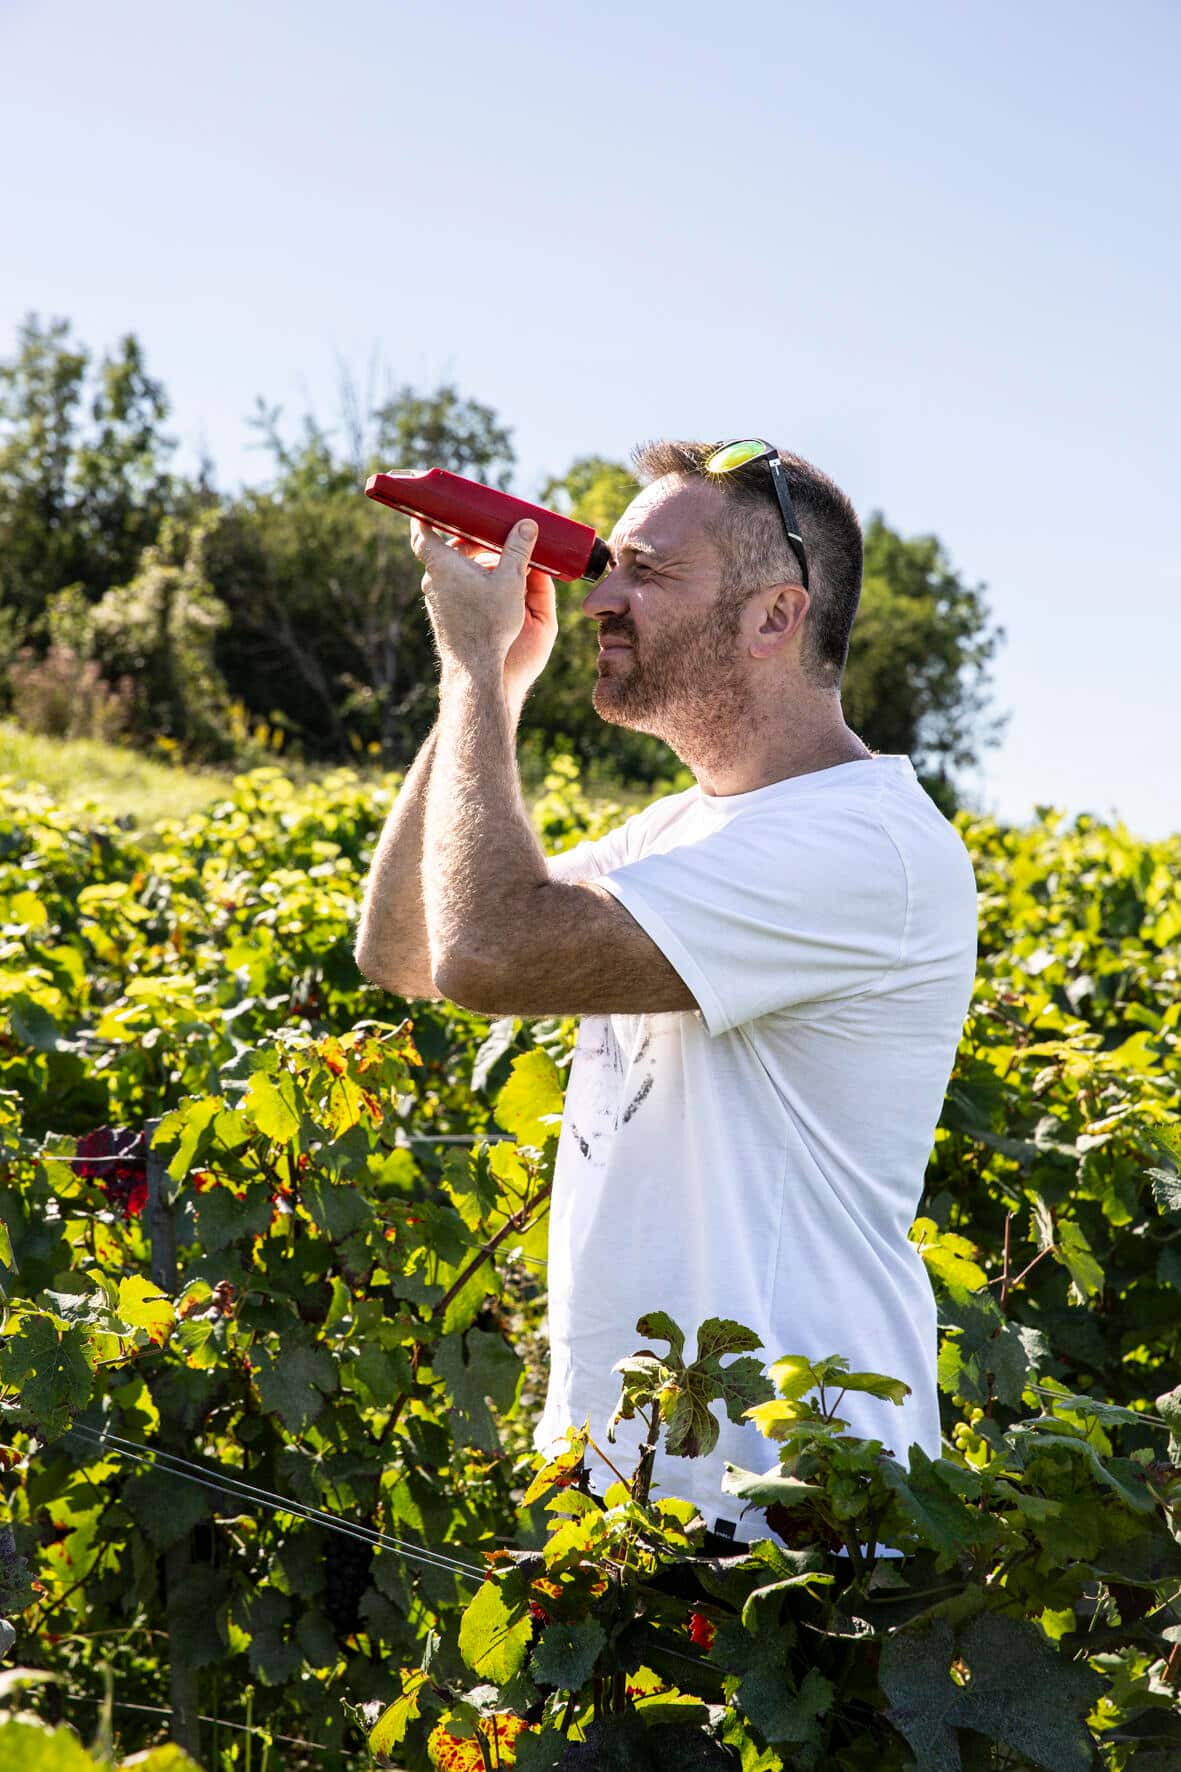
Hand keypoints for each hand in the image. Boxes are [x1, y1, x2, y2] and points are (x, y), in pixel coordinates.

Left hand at [410, 518, 557, 704]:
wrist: (475, 668)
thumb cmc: (490, 624)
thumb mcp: (510, 581)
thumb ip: (518, 550)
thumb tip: (527, 525)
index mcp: (442, 564)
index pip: (421, 531)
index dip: (423, 515)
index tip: (428, 505)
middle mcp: (432, 580)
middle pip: (441, 549)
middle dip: (462, 538)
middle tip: (484, 532)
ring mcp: (435, 600)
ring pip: (447, 571)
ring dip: (467, 561)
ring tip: (494, 559)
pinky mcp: (443, 615)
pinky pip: (451, 588)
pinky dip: (466, 580)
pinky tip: (489, 586)